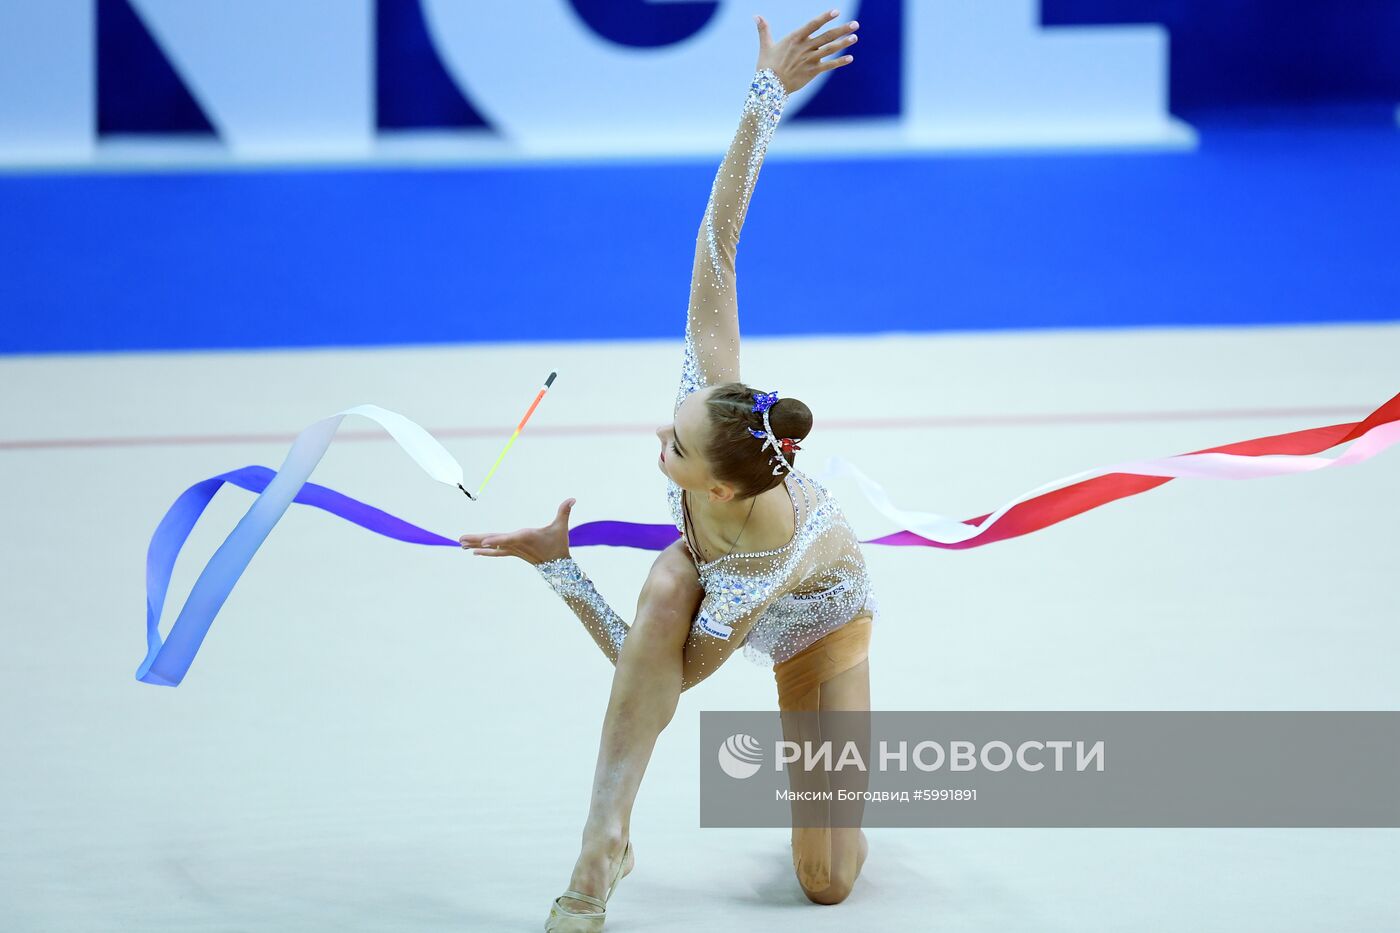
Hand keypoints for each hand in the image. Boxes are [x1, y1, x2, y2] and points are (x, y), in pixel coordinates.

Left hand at [459, 498, 575, 564]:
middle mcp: (516, 544)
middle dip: (476, 540)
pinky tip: (473, 551)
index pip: (509, 539)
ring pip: (491, 547)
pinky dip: (484, 551)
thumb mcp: (561, 527)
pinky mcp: (513, 552)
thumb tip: (573, 499)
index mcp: (526, 537)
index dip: (497, 540)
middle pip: (494, 542)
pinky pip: (496, 552)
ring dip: (475, 544)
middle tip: (460, 539)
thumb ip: (564, 511)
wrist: (558, 564)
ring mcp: (513, 549)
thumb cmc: (558, 543)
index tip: (484, 542)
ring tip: (460, 544)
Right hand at [754, 8, 857, 93]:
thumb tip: (756, 15)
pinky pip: (829, 66)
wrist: (769, 87)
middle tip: (855, 24)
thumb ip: (763, 29)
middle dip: (842, 29)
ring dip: (844, 43)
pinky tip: (850, 58)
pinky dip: (839, 62)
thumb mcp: (765, 45)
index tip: (836, 11)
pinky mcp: (812, 72)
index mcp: (795, 38)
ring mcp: (810, 60)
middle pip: (827, 36)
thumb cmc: (766, 66)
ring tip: (855, 37)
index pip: (813, 24)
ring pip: (830, 49)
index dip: (825, 17)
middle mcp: (805, 48)